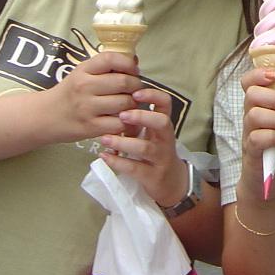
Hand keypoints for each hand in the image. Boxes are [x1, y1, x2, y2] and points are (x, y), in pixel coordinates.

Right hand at [42, 49, 141, 144]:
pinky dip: (127, 122)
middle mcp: (84, 87)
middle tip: (135, 89)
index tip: (133, 70)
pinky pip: (119, 124)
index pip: (110, 58)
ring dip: (133, 104)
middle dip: (136, 85)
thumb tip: (135, 61)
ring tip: (130, 104)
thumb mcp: (82, 73)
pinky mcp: (90, 128)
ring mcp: (87, 108)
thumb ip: (105, 67)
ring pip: (124, 103)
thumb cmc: (69, 93)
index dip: (128, 63)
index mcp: (83, 70)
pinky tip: (124, 119)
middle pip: (123, 82)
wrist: (44, 117)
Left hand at [98, 87, 190, 206]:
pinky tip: (104, 156)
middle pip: (161, 122)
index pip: (165, 103)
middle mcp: (165, 138)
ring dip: (123, 141)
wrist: (170, 182)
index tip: (135, 93)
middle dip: (142, 117)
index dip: (153, 95)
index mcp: (164, 124)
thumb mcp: (152, 132)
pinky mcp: (152, 176)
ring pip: (145, 147)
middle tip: (122, 115)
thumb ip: (140, 117)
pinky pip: (135, 168)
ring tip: (104, 138)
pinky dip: (118, 162)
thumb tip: (118, 95)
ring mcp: (160, 158)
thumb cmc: (155, 151)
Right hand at [239, 68, 274, 198]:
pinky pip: (256, 138)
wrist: (274, 181)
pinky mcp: (250, 151)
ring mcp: (249, 133)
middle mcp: (251, 116)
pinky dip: (274, 136)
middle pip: (251, 94)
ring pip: (253, 115)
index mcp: (261, 106)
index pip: (249, 82)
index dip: (258, 74)